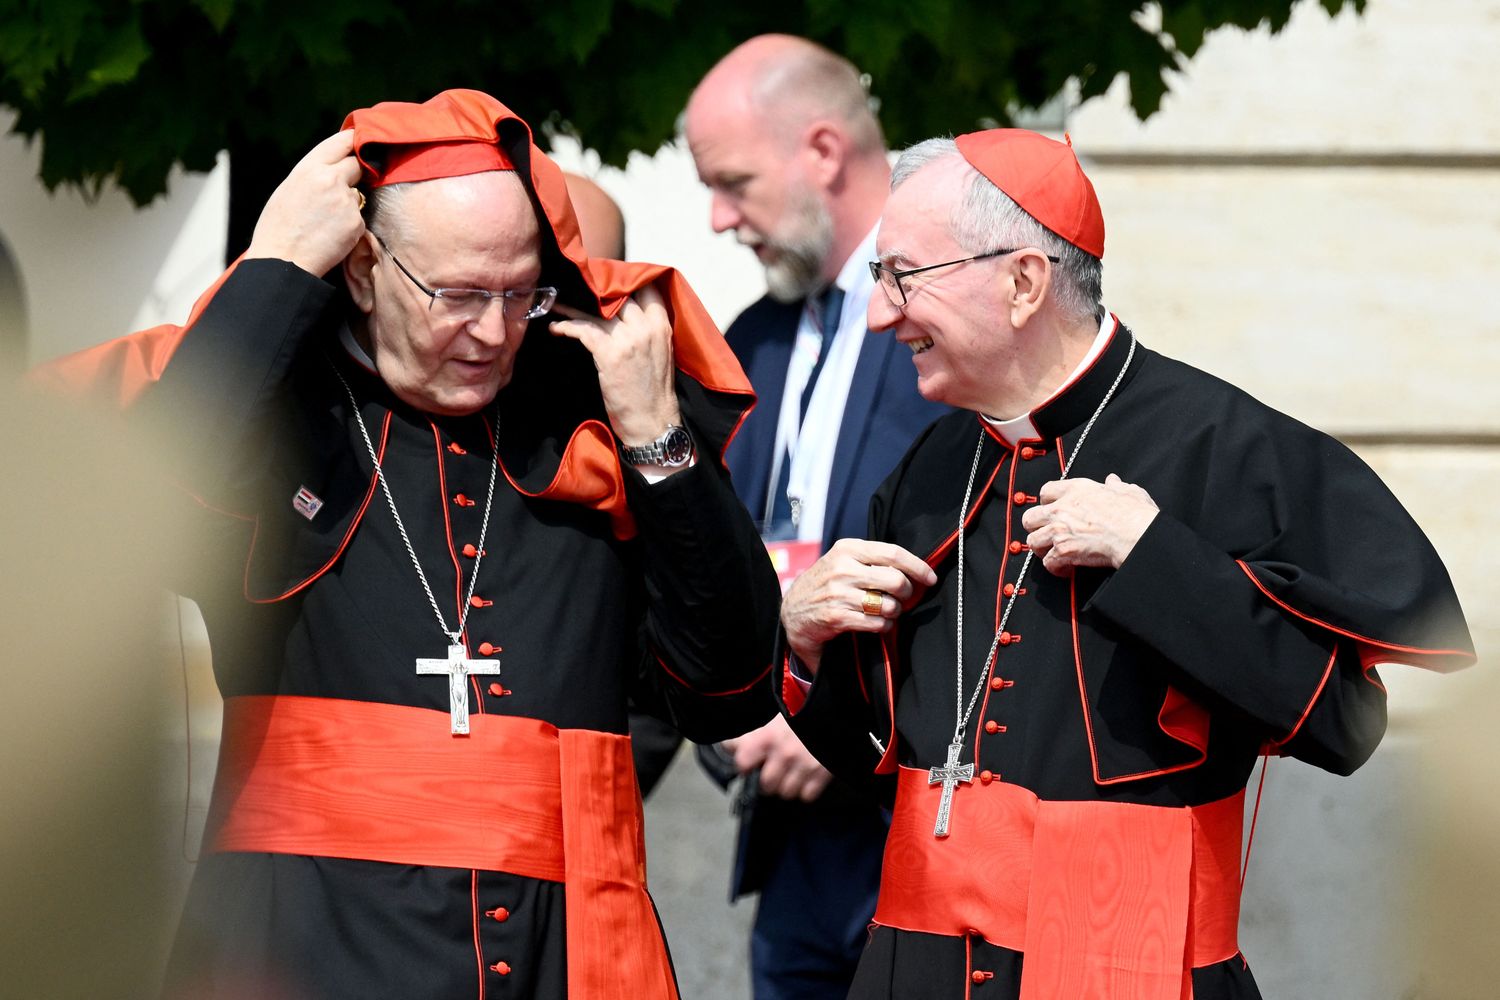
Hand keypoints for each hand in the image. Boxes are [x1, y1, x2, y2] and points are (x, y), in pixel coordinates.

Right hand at [245, 130, 365, 276]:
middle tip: (341, 189)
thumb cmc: (279, 227)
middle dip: (355, 173)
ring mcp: (346, 201)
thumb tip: (333, 169)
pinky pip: (359, 218)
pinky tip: (331, 235)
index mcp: (309, 168)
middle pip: (357, 165)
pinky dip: (350, 225)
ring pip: (358, 195)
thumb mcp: (289, 189)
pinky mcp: (356, 222)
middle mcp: (331, 179)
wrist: (283, 261)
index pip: (341, 142)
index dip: (354, 140)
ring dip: (349, 204)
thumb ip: (313, 175)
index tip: (362, 141)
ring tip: (325, 221)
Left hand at [548, 283, 681, 459]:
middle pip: (619, 294)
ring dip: (573, 307)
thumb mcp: (661, 353)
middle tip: (579, 287)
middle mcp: (647, 328)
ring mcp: (628, 340)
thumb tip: (624, 315)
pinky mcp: (609, 354)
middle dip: (597, 290)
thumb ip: (647, 330)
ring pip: (598, 310)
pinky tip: (556, 328)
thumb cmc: (654, 393)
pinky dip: (566, 326)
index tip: (608, 281)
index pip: (647, 288)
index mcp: (663, 326)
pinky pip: (583, 330)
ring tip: (558, 304)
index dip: (627, 281)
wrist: (653, 423)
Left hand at [721, 715, 831, 801]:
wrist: (833, 707)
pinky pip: (806, 795)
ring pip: (786, 793)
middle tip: (773, 771)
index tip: (749, 765)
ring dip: (787, 786)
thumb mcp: (773, 719)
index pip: (742, 763)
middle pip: (766, 785)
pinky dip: (806, 789)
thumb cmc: (801, 711)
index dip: (745, 765)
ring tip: (791, 773)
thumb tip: (729, 747)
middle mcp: (784, 753)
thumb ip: (750, 735)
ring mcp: (804, 765)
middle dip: (768, 780)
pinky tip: (806, 776)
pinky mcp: (822, 773)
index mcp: (768, 736)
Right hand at [781, 538, 936, 673]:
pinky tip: (878, 623)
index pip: (893, 553)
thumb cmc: (827, 584)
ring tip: (888, 611)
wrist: (792, 611)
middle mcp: (842, 568)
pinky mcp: (836, 617)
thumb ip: (872, 559)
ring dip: (895, 612)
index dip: (918, 567)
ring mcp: (838, 593)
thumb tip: (915, 569)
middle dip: (908, 593)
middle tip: (904, 598)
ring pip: (889, 604)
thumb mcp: (843, 561)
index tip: (930, 577)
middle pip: (896, 580)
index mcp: (847, 549)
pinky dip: (884, 626)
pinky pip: (877, 623)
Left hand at [1020, 473, 1158, 575]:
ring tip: (1053, 552)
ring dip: (1042, 549)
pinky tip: (1066, 568)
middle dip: (1036, 527)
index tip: (1051, 510)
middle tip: (1046, 534)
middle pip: (1030, 517)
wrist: (1137, 535)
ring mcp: (1059, 530)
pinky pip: (1047, 562)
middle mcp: (1062, 508)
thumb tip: (1113, 481)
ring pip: (1032, 541)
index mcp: (1076, 490)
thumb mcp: (1128, 492)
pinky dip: (1056, 567)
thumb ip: (1116, 486)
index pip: (1046, 491)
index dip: (1047, 502)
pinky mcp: (1063, 550)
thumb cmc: (1135, 515)